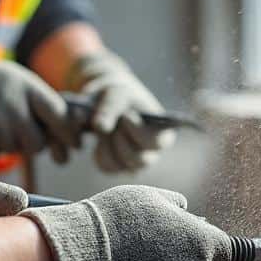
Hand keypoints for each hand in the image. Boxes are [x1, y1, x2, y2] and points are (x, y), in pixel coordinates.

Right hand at [0, 43, 77, 160]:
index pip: (60, 116)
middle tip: (23, 134)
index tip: (74, 144)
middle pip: (37, 143)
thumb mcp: (19, 80)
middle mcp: (17, 105)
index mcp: (30, 88)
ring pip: (16, 150)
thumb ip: (41, 100)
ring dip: (9, 143)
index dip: (69, 133)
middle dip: (33, 144)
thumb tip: (71, 125)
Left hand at [67, 51, 174, 172]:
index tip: (125, 115)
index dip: (140, 132)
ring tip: (106, 128)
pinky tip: (101, 139)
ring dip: (106, 144)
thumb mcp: (115, 92)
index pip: (158, 141)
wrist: (105, 100)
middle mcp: (152, 152)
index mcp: (161, 131)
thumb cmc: (118, 94)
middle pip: (138, 159)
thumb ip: (109, 106)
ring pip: (119, 165)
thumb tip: (101, 127)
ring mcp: (135, 164)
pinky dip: (99, 151)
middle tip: (113, 123)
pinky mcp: (118, 168)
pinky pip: (106, 166)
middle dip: (119, 139)